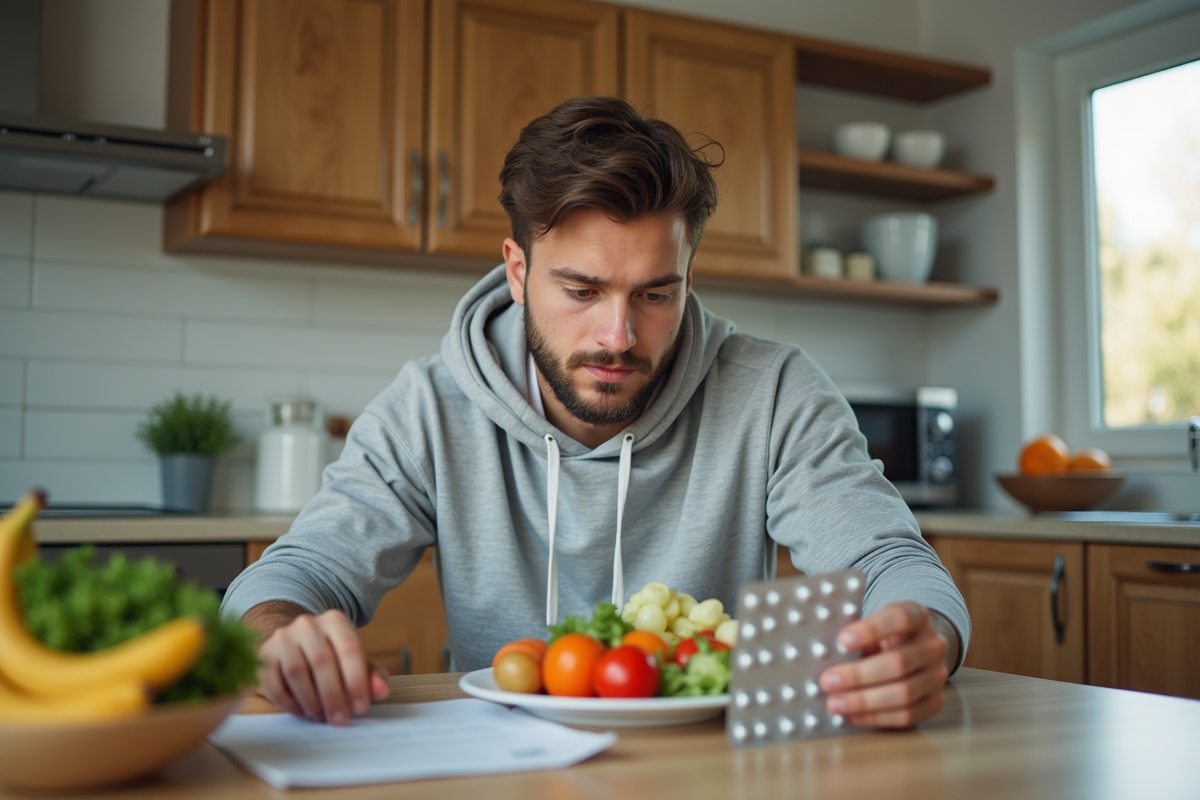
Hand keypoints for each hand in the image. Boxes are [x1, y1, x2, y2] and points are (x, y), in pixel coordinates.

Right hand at [256, 609, 389, 725]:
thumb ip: (372, 675)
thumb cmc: (331, 656)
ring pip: (296, 672)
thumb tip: (381, 691)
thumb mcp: (355, 661)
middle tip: (340, 719)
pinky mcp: (264, 657)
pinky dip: (290, 703)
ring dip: (311, 701)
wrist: (295, 644)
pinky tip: (303, 711)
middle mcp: (307, 624)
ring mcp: (282, 638)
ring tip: (322, 716)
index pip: (349, 648)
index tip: (360, 707)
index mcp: (335, 621)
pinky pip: (274, 684)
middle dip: (333, 696)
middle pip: (322, 661)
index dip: (356, 680)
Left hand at [817, 601, 949, 728]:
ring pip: (904, 693)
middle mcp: (933, 645)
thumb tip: (823, 654)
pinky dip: (877, 717)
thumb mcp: (872, 623)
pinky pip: (907, 715)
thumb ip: (854, 634)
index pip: (899, 619)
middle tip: (828, 681)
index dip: (871, 630)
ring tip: (835, 703)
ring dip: (864, 701)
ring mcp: (937, 675)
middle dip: (858, 675)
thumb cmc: (883, 634)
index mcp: (917, 616)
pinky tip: (853, 715)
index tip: (841, 641)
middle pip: (898, 662)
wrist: (913, 647)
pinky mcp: (934, 701)